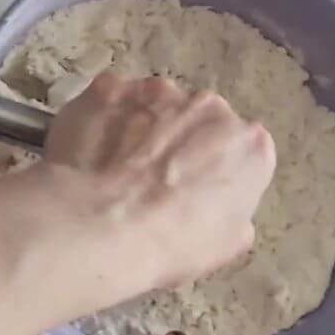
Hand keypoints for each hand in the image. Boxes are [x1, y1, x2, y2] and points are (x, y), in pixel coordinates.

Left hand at [44, 72, 275, 288]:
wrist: (101, 227)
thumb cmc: (170, 244)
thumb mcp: (222, 246)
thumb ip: (234, 217)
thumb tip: (228, 214)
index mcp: (249, 146)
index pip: (238, 152)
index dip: (212, 173)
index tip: (190, 193)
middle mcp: (211, 107)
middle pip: (197, 121)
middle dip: (177, 144)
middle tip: (148, 181)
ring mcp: (158, 91)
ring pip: (154, 105)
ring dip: (140, 127)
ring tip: (112, 169)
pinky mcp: (110, 88)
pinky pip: (109, 101)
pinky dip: (100, 120)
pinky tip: (85, 152)